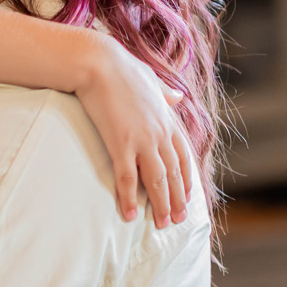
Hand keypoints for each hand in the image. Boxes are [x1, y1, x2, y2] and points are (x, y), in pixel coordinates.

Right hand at [73, 37, 193, 226]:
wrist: (98, 62)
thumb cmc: (120, 67)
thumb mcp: (150, 78)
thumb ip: (165, 92)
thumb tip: (179, 97)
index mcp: (167, 118)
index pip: (183, 155)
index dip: (186, 178)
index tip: (188, 196)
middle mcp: (159, 132)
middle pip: (174, 173)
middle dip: (178, 199)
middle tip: (178, 220)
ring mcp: (141, 140)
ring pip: (157, 181)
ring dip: (161, 205)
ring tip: (163, 224)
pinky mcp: (120, 144)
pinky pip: (127, 179)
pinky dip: (129, 199)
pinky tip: (130, 215)